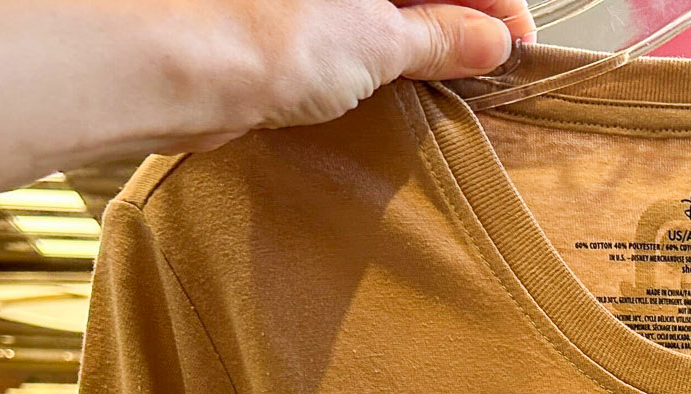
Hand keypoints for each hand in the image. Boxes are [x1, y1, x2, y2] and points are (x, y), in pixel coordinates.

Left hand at [158, 0, 538, 151]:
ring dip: (414, 43)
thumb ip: (438, 38)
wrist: (176, 69)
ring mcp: (303, 1)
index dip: (490, 4)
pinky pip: (341, 33)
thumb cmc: (266, 33)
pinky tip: (389, 88)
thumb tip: (484, 39)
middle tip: (483, 70)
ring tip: (441, 84)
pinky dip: (371, 57)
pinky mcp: (275, 24)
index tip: (514, 44)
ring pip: (378, 10)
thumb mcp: (380, 40)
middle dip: (455, 21)